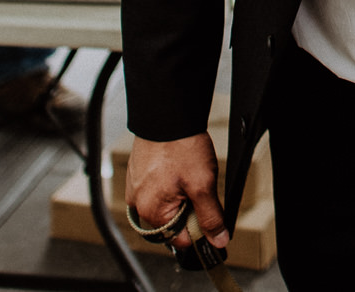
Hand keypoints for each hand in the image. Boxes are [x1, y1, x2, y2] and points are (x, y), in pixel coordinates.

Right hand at [126, 133, 228, 251]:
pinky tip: (179, 169)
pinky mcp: (137, 176)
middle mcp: (138, 204)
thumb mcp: (203, 185)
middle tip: (198, 186)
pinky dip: (171, 184)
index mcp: (151, 212)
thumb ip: (210, 217)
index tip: (210, 213)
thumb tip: (218, 240)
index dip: (200, 228)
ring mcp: (135, 189)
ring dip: (181, 196)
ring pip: (166, 206)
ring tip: (187, 174)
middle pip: (172, 223)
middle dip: (189, 210)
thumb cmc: (181, 146)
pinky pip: (157, 190)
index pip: (181, 239)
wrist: (168, 114)